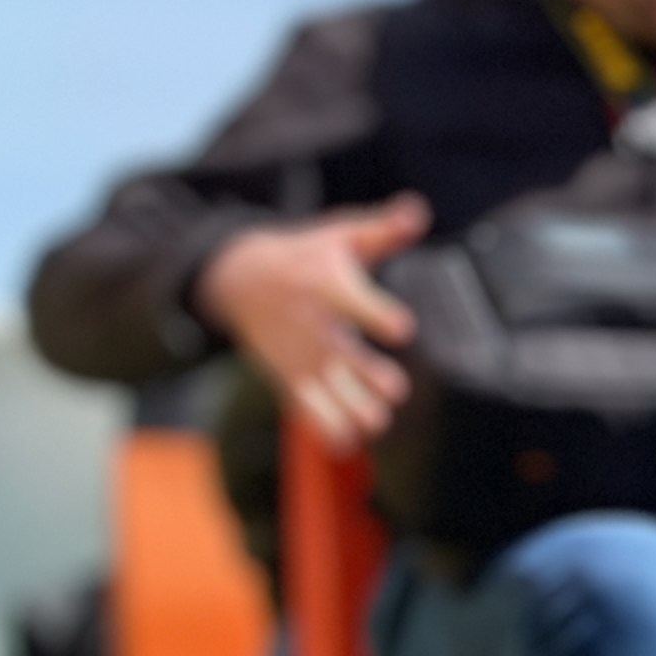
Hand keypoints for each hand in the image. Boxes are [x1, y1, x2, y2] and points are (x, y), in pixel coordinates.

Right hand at [192, 196, 427, 453]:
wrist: (238, 277)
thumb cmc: (306, 256)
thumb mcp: (340, 235)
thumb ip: (382, 229)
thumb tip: (417, 210)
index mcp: (323, 284)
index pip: (350, 298)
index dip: (375, 312)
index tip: (402, 327)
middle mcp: (310, 323)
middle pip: (338, 350)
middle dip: (364, 372)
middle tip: (395, 390)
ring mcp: (297, 353)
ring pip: (324, 385)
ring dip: (348, 406)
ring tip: (375, 425)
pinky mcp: (288, 375)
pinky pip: (304, 404)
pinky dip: (321, 425)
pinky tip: (345, 445)